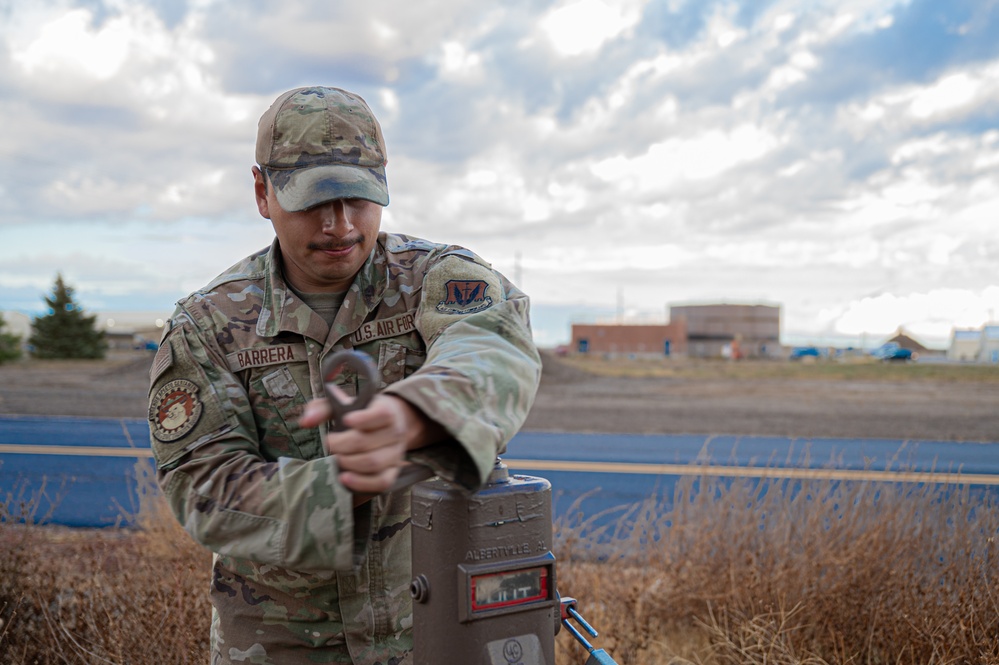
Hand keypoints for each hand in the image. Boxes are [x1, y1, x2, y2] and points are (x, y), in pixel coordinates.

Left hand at [300, 391, 442, 495]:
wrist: (386, 427)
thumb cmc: (359, 415)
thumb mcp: (342, 405)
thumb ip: (322, 409)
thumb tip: (306, 422)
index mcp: (387, 411)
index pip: (382, 414)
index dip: (363, 419)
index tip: (345, 420)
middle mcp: (396, 432)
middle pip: (367, 442)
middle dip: (341, 445)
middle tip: (330, 444)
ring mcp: (396, 454)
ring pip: (373, 463)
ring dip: (348, 463)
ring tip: (335, 459)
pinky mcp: (393, 472)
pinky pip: (382, 482)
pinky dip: (361, 483)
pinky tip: (344, 479)